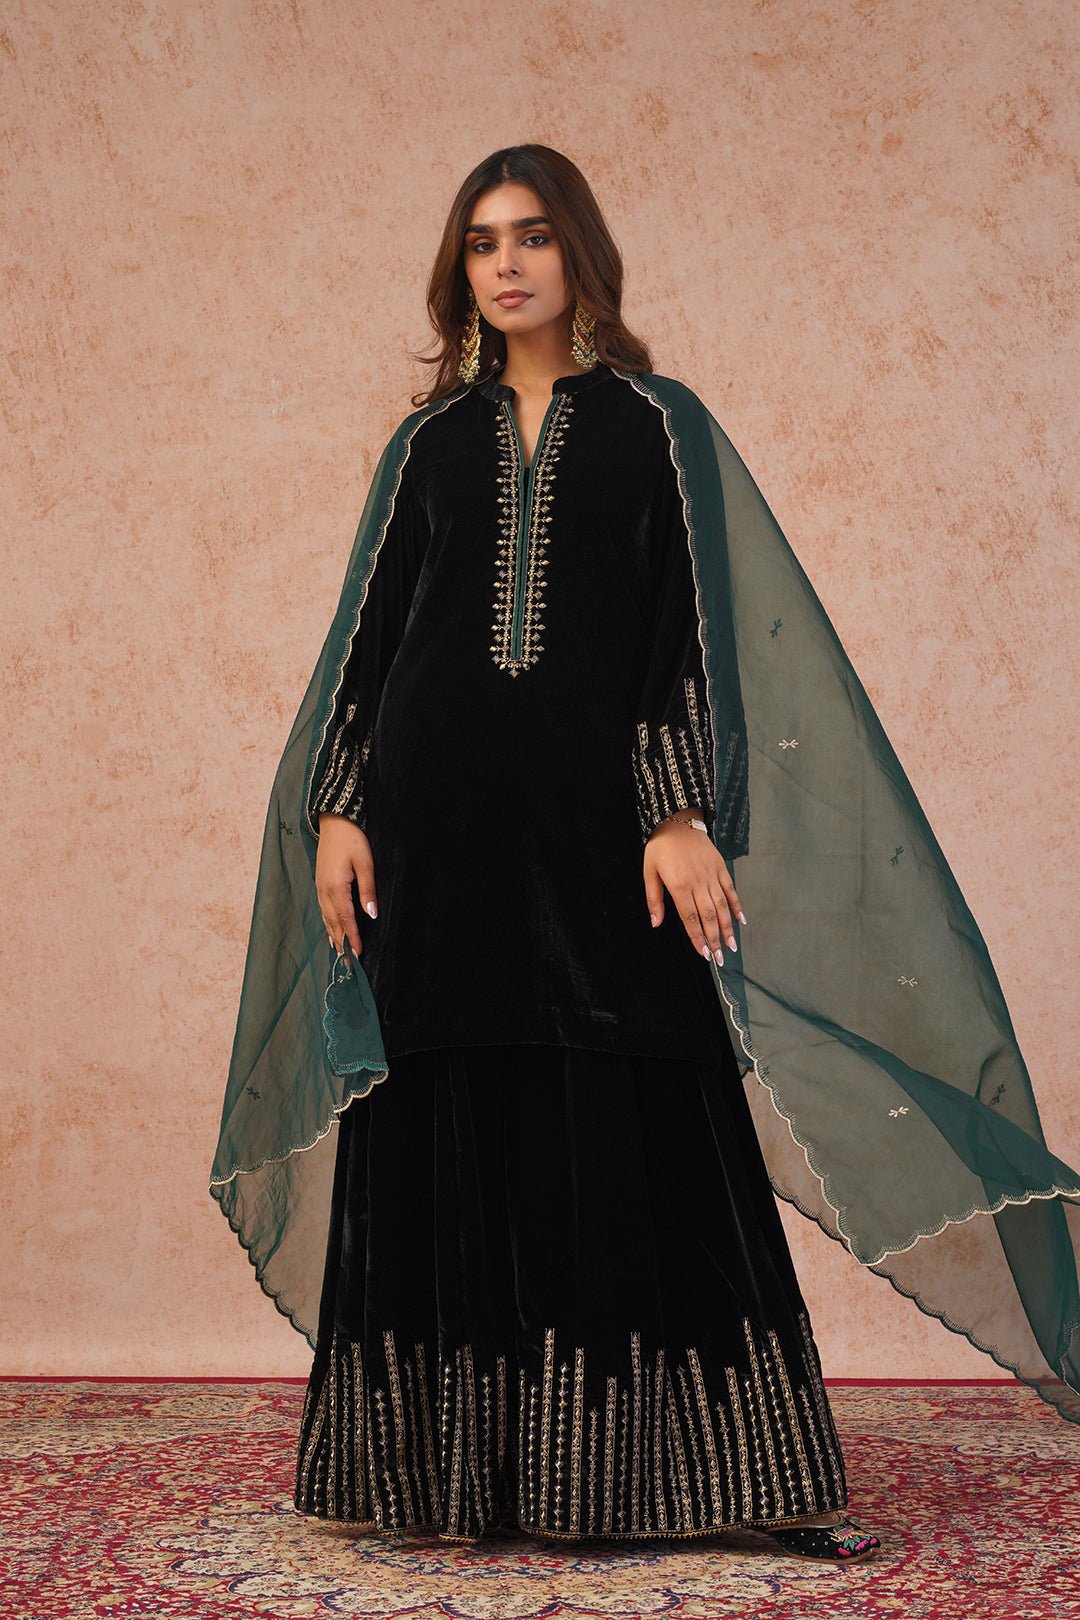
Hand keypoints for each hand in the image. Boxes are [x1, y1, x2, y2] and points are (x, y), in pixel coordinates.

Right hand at [316, 812, 376, 956]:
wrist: (334, 821)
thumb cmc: (352, 840)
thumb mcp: (365, 864)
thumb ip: (368, 890)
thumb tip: (371, 914)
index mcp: (336, 888)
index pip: (346, 920)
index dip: (352, 938)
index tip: (358, 954)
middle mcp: (324, 891)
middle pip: (333, 923)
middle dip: (341, 942)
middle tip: (348, 963)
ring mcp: (319, 887)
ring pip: (326, 917)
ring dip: (333, 935)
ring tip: (339, 952)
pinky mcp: (319, 882)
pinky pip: (322, 909)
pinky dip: (327, 922)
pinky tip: (331, 929)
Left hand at [643, 814, 745, 963]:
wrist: (677, 819)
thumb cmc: (660, 847)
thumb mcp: (649, 871)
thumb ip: (654, 899)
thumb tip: (656, 923)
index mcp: (679, 885)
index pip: (690, 918)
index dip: (697, 938)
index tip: (704, 954)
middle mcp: (698, 882)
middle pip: (709, 916)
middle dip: (715, 939)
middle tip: (720, 959)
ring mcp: (711, 875)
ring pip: (722, 906)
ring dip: (728, 928)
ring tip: (732, 946)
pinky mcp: (720, 867)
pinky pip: (731, 889)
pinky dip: (737, 905)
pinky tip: (742, 920)